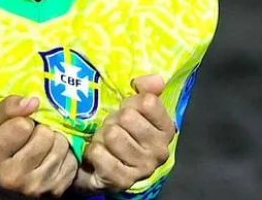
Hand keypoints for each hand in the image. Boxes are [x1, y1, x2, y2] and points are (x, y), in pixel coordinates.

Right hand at [0, 95, 78, 198]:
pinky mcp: (55, 192)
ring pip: (61, 145)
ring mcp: (36, 187)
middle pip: (45, 135)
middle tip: (32, 137)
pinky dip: (64, 155)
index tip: (18, 128)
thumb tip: (34, 102)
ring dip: (54, 140)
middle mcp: (13, 177)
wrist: (1, 187)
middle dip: (40, 130)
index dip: (23, 121)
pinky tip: (50, 158)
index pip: (22, 125)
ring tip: (42, 146)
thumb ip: (8, 107)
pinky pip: (72, 160)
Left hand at [74, 75, 175, 193]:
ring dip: (102, 136)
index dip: (130, 103)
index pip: (148, 102)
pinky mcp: (122, 181)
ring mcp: (143, 168)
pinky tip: (98, 155)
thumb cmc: (121, 132)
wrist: (101, 166)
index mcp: (167, 130)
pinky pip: (100, 154)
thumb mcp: (134, 107)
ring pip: (113, 135)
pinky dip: (93, 151)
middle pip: (128, 118)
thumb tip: (156, 81)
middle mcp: (160, 151)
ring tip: (105, 142)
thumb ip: (147, 90)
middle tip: (112, 129)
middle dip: (114, 120)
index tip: (126, 111)